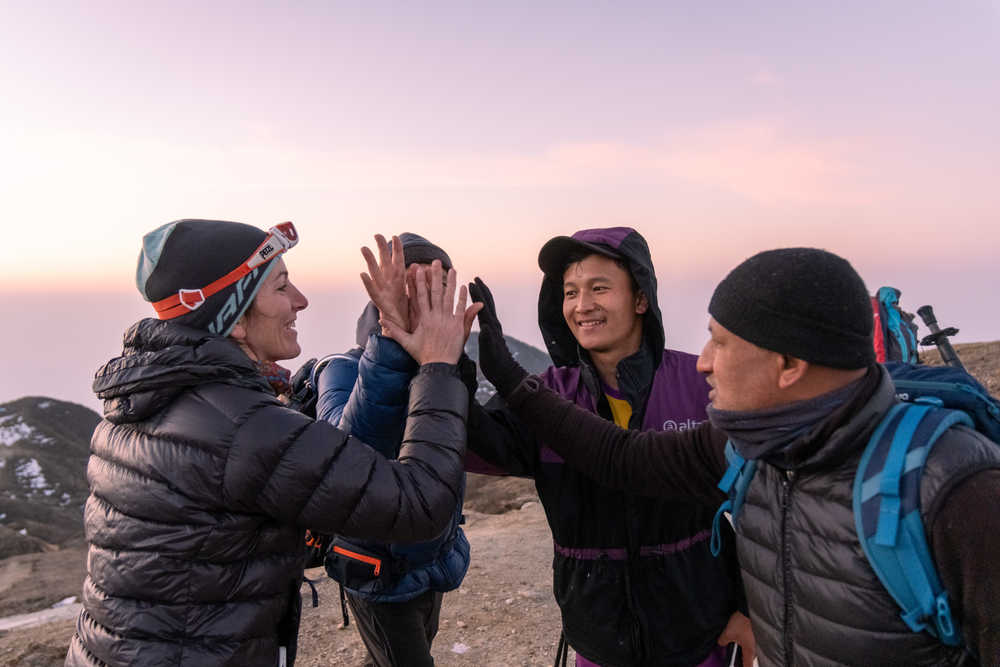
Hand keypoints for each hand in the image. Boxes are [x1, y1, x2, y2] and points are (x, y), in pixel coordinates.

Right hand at [360, 234, 408, 332]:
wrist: (403, 326)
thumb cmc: (409, 309)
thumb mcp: (416, 293)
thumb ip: (416, 281)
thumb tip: (422, 267)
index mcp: (399, 278)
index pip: (398, 260)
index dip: (397, 249)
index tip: (396, 236)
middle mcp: (389, 281)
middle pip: (384, 261)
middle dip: (381, 248)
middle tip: (377, 234)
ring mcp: (382, 289)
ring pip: (375, 272)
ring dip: (369, 260)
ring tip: (364, 248)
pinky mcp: (379, 301)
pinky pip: (372, 291)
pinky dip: (368, 283)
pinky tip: (362, 274)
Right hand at [380, 261, 482, 364]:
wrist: (438, 367)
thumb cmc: (422, 355)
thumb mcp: (406, 342)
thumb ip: (394, 330)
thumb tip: (380, 320)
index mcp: (423, 319)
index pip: (420, 296)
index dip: (419, 282)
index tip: (418, 269)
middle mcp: (435, 317)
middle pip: (435, 292)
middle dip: (435, 276)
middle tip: (436, 262)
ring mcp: (447, 321)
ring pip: (449, 298)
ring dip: (451, 282)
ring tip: (453, 269)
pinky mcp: (458, 326)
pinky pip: (460, 309)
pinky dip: (462, 298)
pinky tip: (464, 287)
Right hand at [468, 277, 527, 396]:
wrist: (506, 374)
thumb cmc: (496, 366)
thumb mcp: (490, 354)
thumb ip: (487, 340)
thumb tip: (485, 327)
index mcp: (491, 328)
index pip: (483, 307)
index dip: (477, 295)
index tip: (471, 283)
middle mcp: (494, 326)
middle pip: (488, 304)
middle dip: (482, 290)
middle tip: (476, 279)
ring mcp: (495, 329)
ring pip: (489, 308)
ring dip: (483, 296)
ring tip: (477, 288)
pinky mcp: (493, 333)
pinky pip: (487, 315)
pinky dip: (482, 307)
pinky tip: (478, 308)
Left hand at [716, 611, 755, 666]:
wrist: (749, 610)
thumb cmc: (741, 623)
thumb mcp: (728, 633)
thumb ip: (723, 641)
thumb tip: (721, 643)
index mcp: (750, 651)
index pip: (748, 666)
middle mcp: (755, 648)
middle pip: (748, 658)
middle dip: (741, 659)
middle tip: (733, 657)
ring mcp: (757, 641)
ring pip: (749, 650)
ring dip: (743, 650)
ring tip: (734, 645)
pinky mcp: (756, 634)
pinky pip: (750, 642)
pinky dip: (744, 643)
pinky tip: (738, 638)